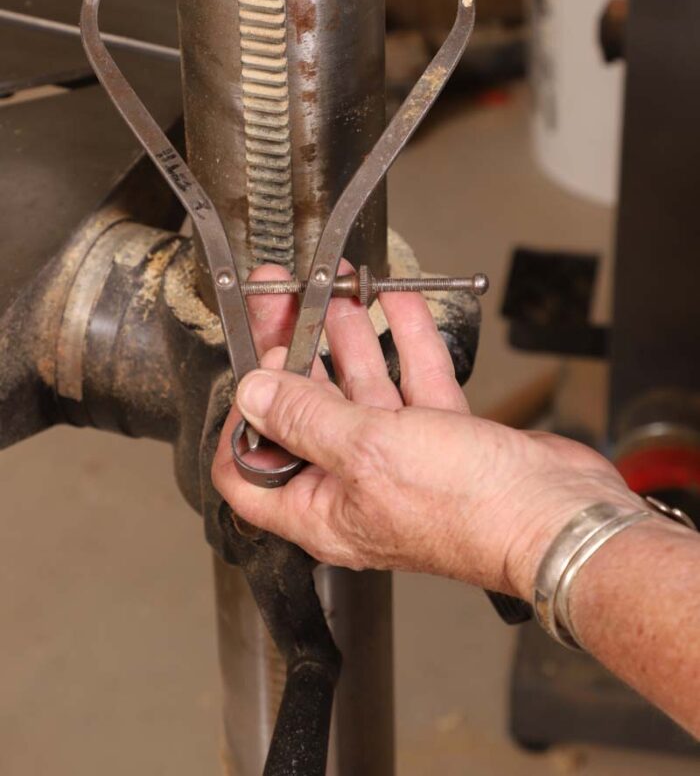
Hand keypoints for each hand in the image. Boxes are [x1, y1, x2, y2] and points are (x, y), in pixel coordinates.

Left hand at [213, 264, 641, 598]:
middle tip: (284, 298)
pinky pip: (413, 381)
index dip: (240, 421)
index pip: (249, 471)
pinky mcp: (443, 437)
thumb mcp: (365, 451)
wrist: (557, 516)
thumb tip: (253, 393)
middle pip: (305, 412)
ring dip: (349, 337)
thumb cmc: (468, 508)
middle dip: (294, 351)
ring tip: (337, 290)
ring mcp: (401, 460)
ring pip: (362, 389)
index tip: (250, 370)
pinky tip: (397, 302)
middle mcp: (354, 487)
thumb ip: (303, 416)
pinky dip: (404, 340)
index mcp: (320, 510)